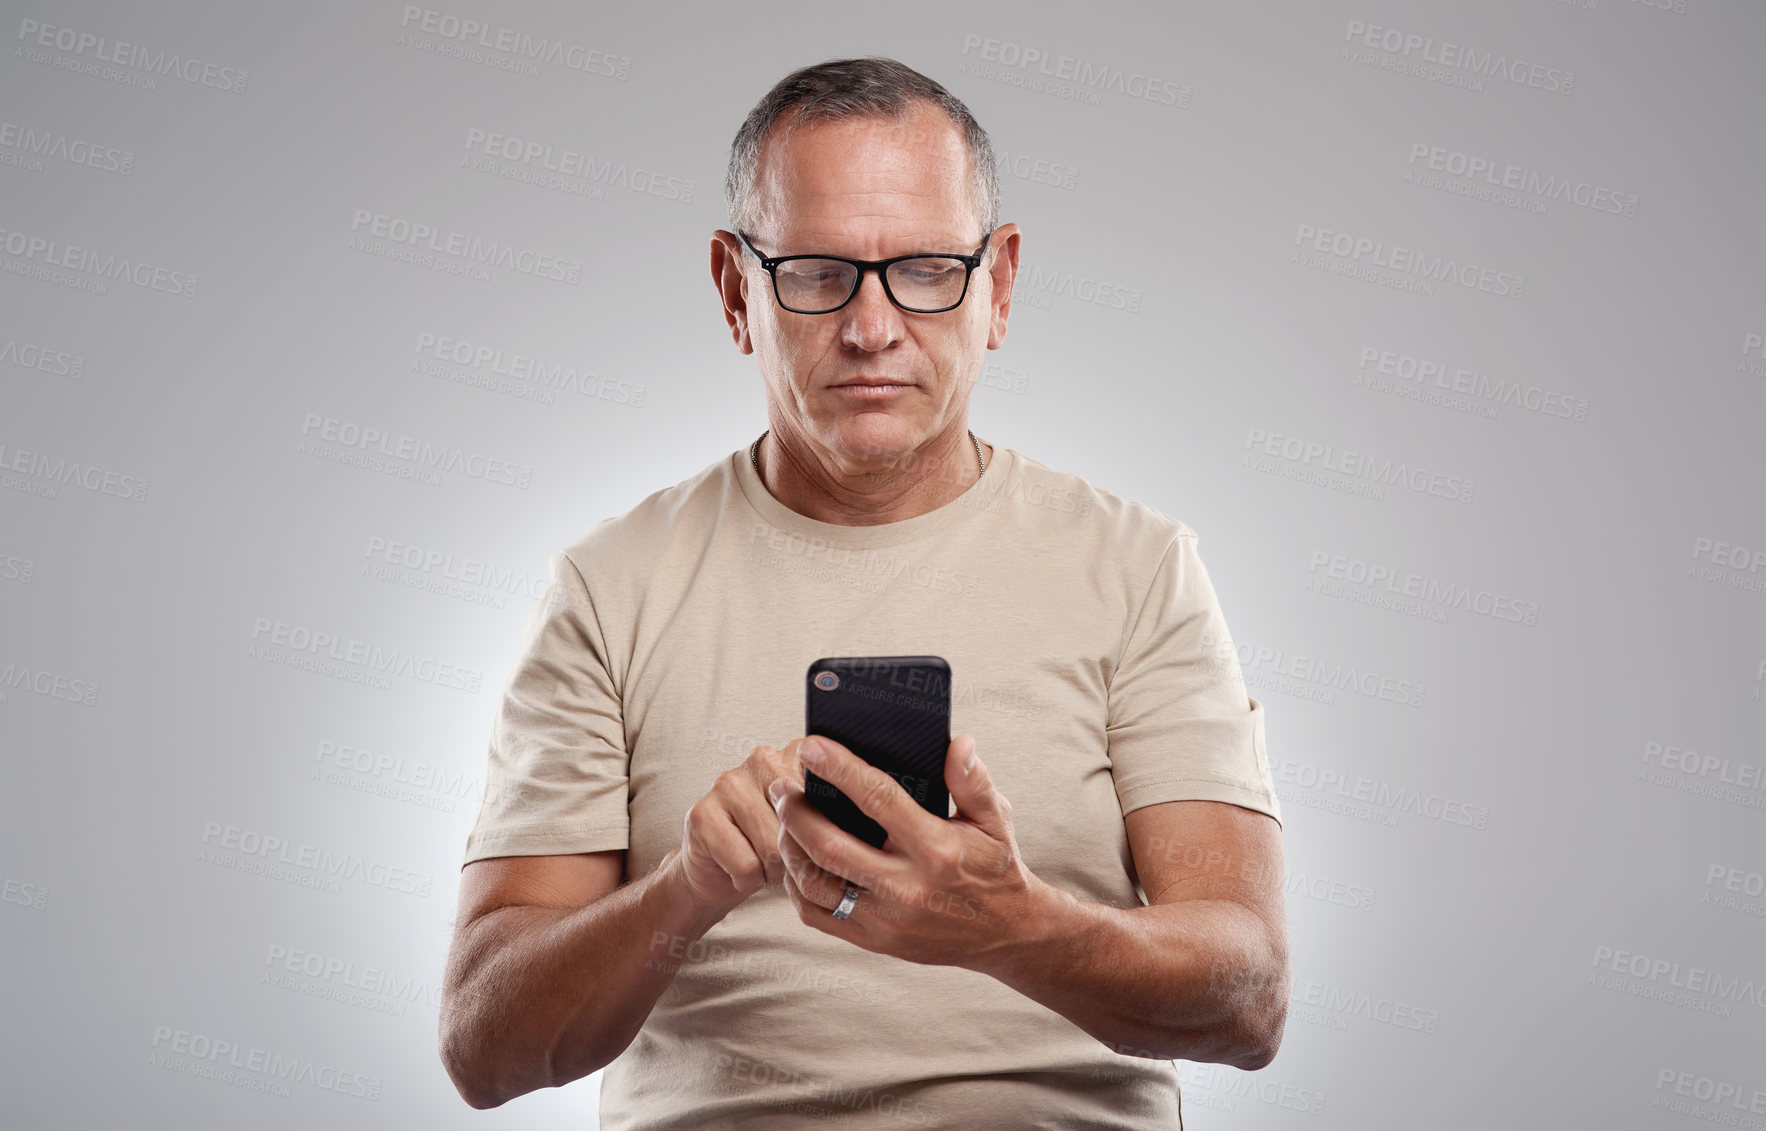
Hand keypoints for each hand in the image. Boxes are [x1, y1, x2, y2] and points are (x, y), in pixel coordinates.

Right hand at [673, 738, 816, 916]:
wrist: (718, 871)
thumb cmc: (771, 847)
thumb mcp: (813, 829)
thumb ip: (831, 816)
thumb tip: (850, 831)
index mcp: (796, 755)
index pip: (828, 784)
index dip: (829, 825)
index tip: (824, 837)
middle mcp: (762, 759)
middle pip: (801, 821)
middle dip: (797, 853)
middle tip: (785, 855)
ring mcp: (728, 782)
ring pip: (773, 846)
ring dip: (772, 871)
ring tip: (763, 862)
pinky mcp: (702, 813)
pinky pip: (746, 864)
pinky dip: (748, 880)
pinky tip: (741, 869)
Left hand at [768, 733, 1044, 968]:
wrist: (1008, 933)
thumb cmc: (997, 867)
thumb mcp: (995, 820)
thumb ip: (973, 780)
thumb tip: (957, 742)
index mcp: (938, 850)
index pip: (879, 800)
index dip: (841, 770)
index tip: (812, 745)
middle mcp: (908, 888)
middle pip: (830, 846)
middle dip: (795, 812)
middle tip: (780, 786)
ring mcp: (887, 920)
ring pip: (815, 884)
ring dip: (789, 847)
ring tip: (782, 818)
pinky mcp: (875, 942)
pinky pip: (817, 915)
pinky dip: (796, 885)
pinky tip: (795, 858)